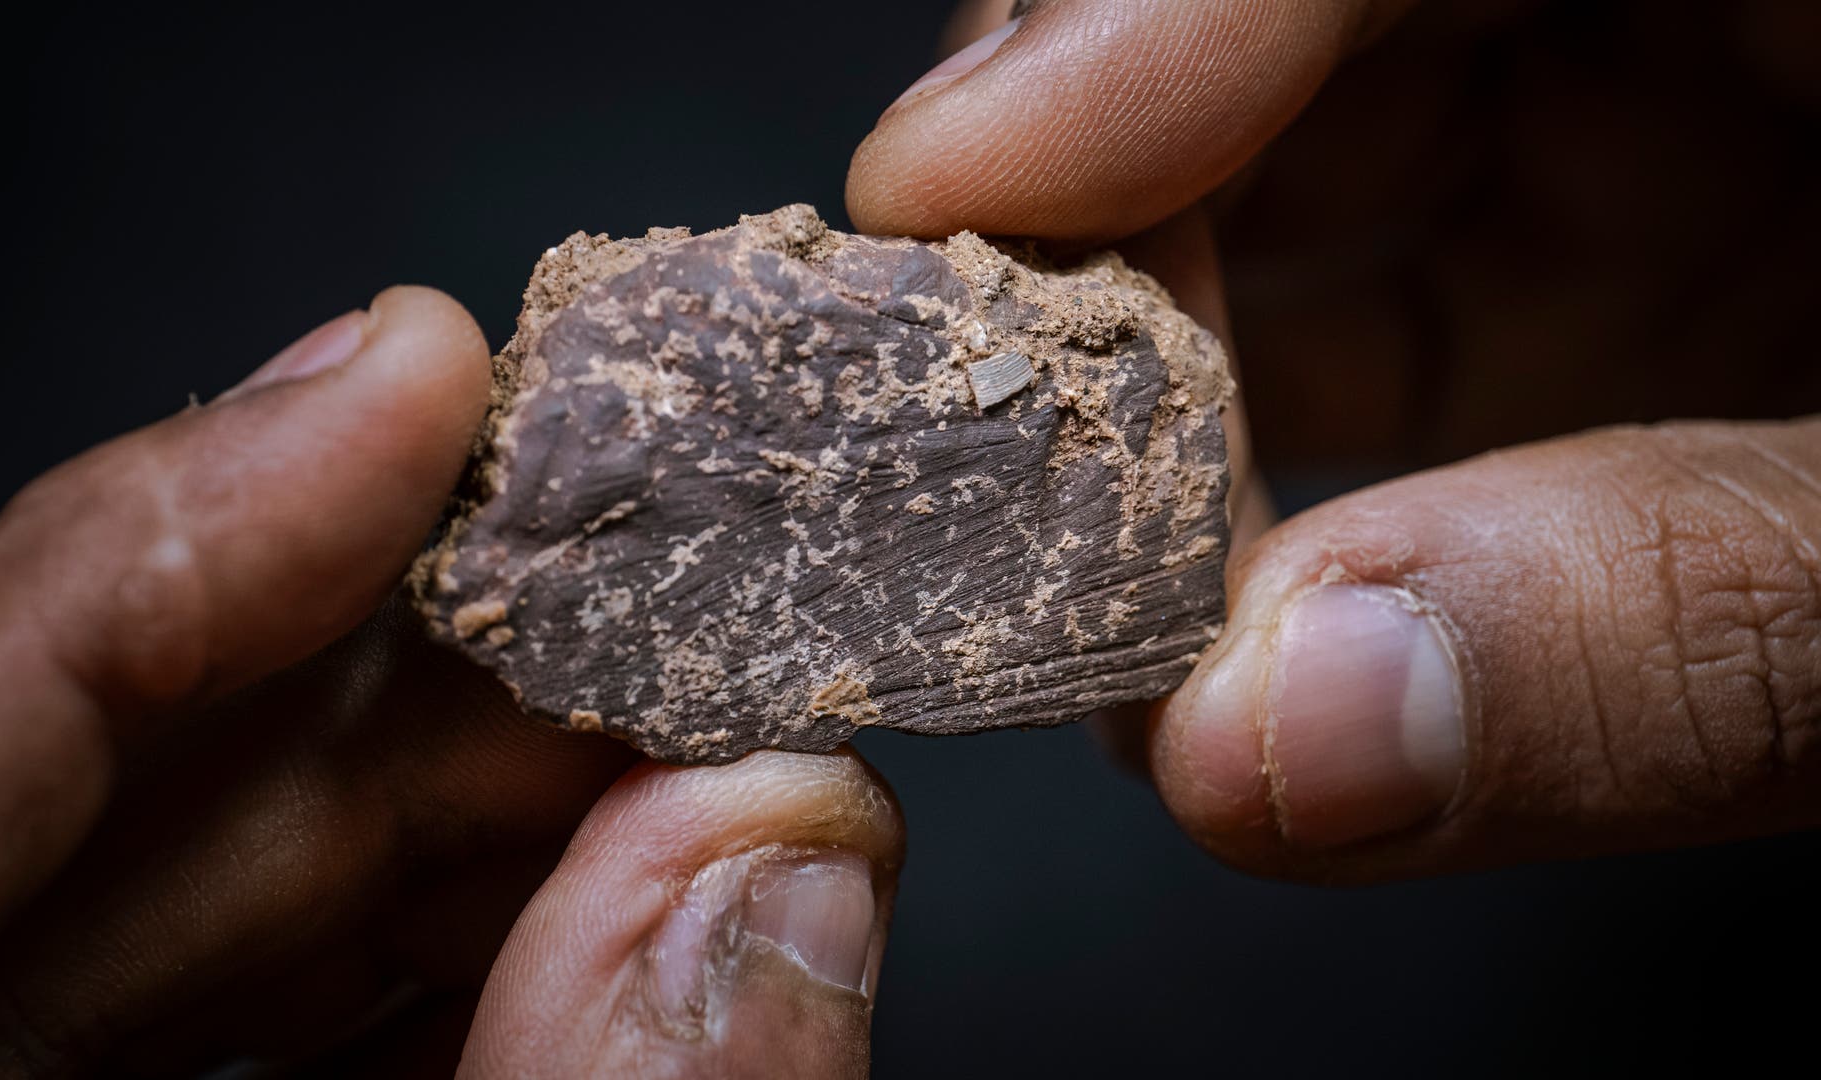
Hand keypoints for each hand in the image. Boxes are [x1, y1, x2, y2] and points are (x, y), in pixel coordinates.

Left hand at [0, 288, 901, 1075]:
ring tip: (684, 747)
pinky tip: (607, 908)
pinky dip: (443, 949)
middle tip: (659, 601)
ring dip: (473, 810)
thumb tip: (781, 854)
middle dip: (425, 677)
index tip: (421, 376)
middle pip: (122, 793)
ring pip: (204, 897)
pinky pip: (251, 1015)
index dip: (179, 531)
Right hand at [850, 0, 1819, 874]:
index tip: (949, 188)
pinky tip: (1196, 580)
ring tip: (1070, 539)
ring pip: (1307, 176)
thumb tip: (1281, 732)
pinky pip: (1388, 305)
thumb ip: (1682, 619)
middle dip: (1108, 204)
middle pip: (1289, 34)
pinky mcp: (1620, 274)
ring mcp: (1652, 143)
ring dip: (1158, 365)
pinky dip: (1254, 450)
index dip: (1133, 17)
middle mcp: (1689, 26)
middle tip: (979, 396)